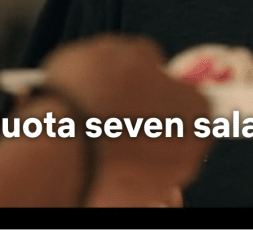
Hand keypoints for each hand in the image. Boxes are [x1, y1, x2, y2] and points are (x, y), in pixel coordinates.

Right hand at [37, 35, 211, 206]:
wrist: (55, 139)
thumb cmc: (92, 93)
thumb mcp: (125, 50)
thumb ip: (148, 58)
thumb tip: (147, 62)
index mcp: (197, 112)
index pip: (194, 100)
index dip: (167, 90)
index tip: (149, 87)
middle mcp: (186, 155)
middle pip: (173, 132)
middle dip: (149, 120)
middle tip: (117, 104)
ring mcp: (158, 185)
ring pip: (147, 159)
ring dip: (128, 144)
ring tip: (95, 126)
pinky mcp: (129, 202)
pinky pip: (123, 178)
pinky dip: (110, 166)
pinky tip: (88, 148)